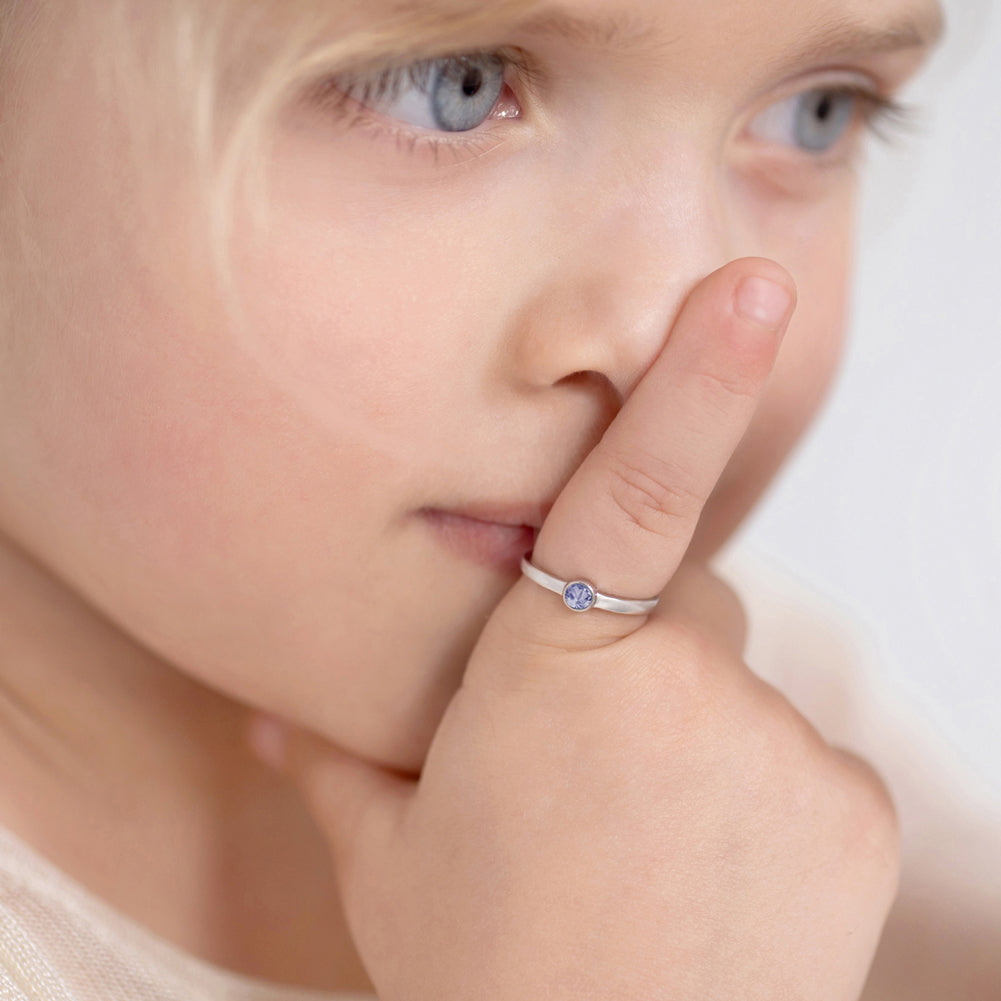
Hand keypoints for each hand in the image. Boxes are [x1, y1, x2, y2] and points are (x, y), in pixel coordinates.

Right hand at [251, 259, 898, 999]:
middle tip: (589, 771)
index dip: (694, 380)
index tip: (751, 289)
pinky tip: (711, 875)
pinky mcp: (852, 808)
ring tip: (643, 840)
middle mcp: (685, 685)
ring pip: (734, 687)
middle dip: (635, 658)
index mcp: (555, 668)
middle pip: (679, 609)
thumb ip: (340, 764)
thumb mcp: (393, 860)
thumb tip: (272, 715)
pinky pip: (798, 759)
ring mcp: (784, 746)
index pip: (635, 491)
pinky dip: (758, 793)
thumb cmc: (490, 975)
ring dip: (692, 735)